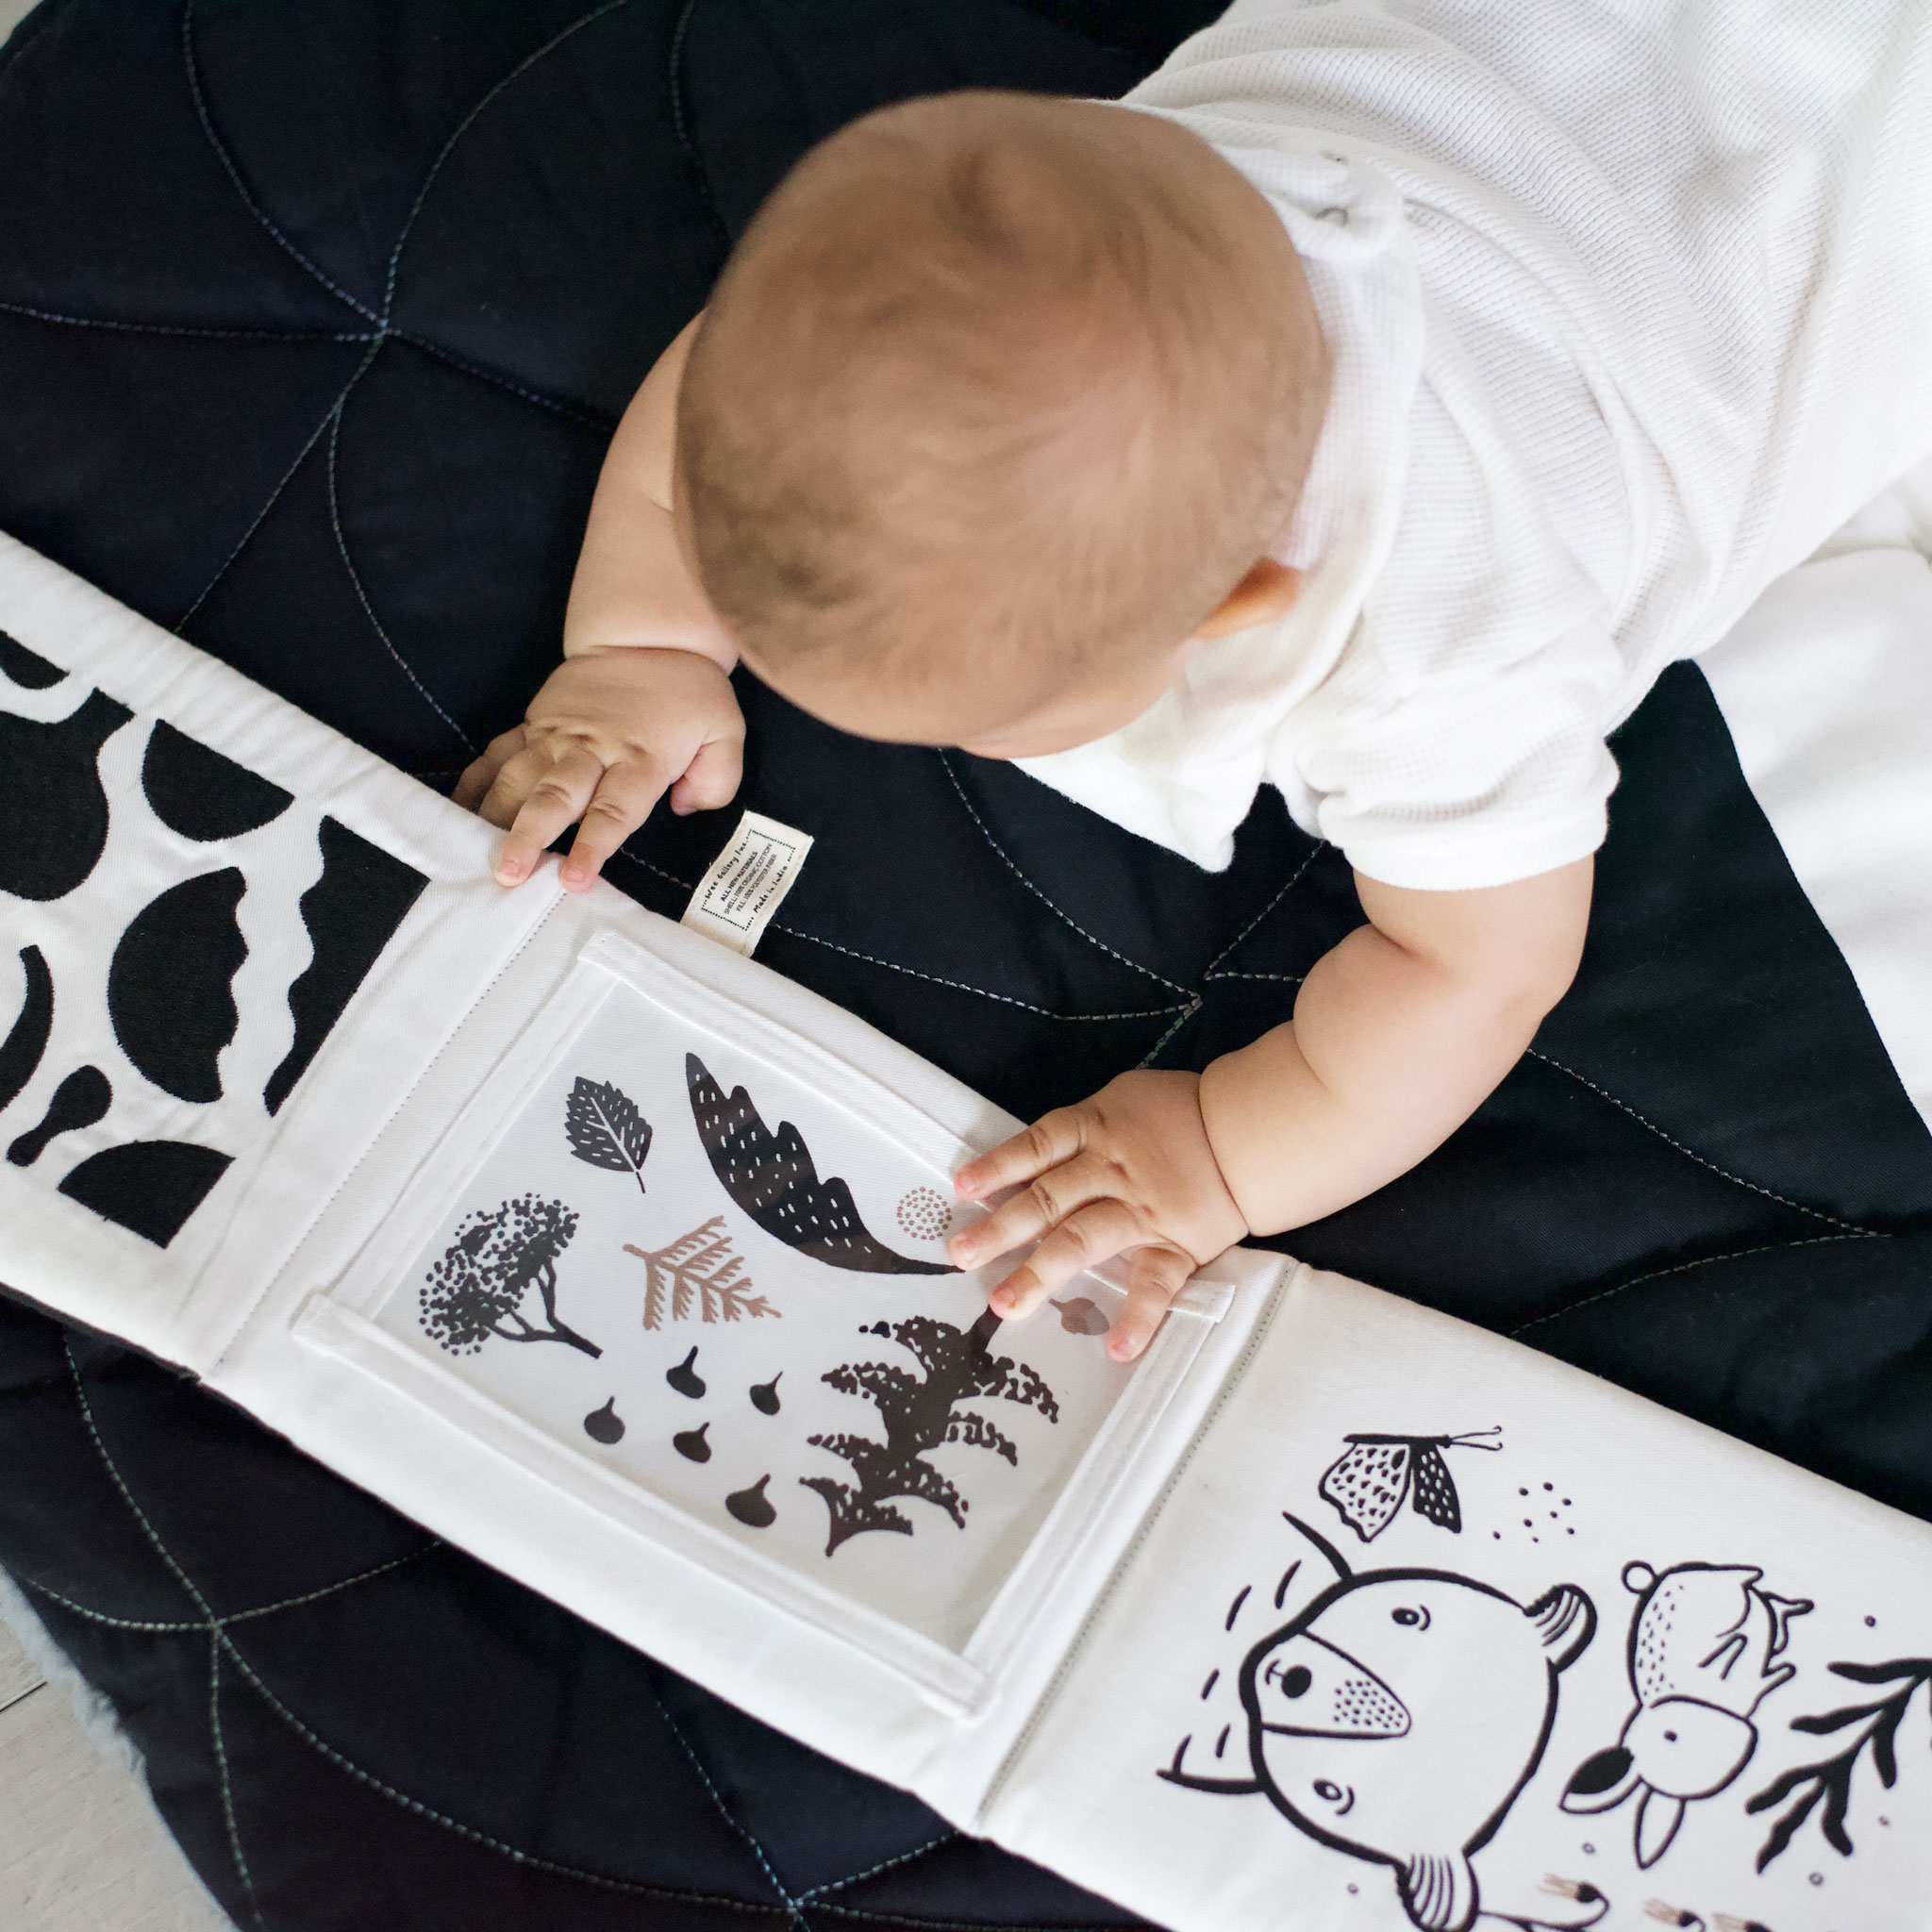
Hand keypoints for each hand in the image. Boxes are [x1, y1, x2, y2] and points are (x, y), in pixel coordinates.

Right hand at [454, 648, 743, 890]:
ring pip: (518, 776)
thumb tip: (686, 808)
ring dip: (495, 815)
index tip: (572, 878)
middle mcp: (591, 749)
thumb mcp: (725, 729)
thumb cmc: (687, 692)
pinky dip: (475, 780)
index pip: (614, 809)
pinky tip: (456, 810)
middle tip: (507, 873)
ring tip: (472, 850)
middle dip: (528, 836)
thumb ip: (716, 777)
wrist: (645, 636)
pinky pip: (498, 753)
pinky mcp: (534, 723)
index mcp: (640, 758)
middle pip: (555, 796)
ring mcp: (556, 735)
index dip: (592, 845)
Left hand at [947, 1070, 1247, 1362]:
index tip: (962, 1189)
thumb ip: (1078, 1130)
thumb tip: (1027, 1160)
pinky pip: (1155, 1284)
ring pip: (1084, 1241)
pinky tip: (1116, 1348)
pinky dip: (1138, 1316)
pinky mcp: (1175, 1244)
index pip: (1037, 1147)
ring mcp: (1141, 1211)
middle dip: (1001, 1229)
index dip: (999, 1167)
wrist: (1249, 1130)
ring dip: (1043, 1273)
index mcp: (1095, 1130)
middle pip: (1047, 1200)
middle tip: (962, 1255)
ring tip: (1006, 1305)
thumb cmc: (1178, 1114)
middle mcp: (1110, 1172)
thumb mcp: (1121, 1101)